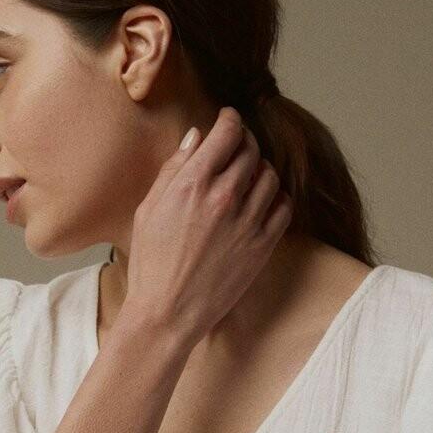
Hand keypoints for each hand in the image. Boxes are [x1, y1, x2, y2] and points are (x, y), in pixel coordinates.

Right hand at [125, 106, 292, 346]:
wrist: (167, 313)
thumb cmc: (151, 264)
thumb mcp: (149, 210)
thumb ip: (174, 169)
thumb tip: (197, 136)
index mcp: (193, 184)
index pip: (227, 132)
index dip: (231, 119)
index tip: (229, 120)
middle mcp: (224, 197)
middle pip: (251, 150)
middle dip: (245, 142)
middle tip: (238, 147)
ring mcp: (247, 222)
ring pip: (270, 175)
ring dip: (260, 169)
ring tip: (249, 176)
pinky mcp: (262, 246)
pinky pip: (284, 206)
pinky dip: (276, 197)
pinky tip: (262, 201)